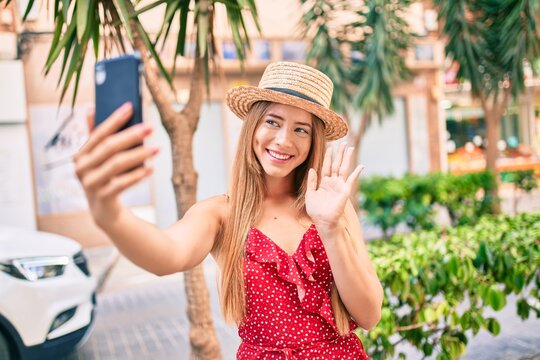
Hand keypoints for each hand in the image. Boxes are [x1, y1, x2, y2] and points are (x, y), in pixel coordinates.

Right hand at [74, 102, 158, 226]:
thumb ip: (96, 136)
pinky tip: (151, 169)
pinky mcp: (102, 198)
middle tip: (151, 127)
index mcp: (81, 154)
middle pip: (109, 147)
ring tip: (157, 149)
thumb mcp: (99, 158)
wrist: (104, 210)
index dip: (114, 119)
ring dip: (139, 154)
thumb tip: (90, 109)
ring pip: (117, 164)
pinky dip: (137, 175)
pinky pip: (121, 184)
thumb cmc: (105, 177)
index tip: (131, 106)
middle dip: (131, 135)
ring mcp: (90, 184)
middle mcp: (81, 168)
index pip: (98, 133)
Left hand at [305, 142, 363, 228]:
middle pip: (336, 164)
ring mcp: (340, 185)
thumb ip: (311, 181)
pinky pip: (351, 179)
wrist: (323, 221)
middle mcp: (333, 182)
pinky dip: (356, 172)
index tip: (330, 147)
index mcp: (324, 182)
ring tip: (350, 147)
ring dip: (347, 158)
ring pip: (344, 168)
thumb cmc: (316, 210)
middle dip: (339, 153)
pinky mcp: (345, 190)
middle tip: (343, 142)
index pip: (326, 166)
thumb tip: (312, 169)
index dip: (328, 157)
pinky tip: (361, 165)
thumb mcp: (310, 194)